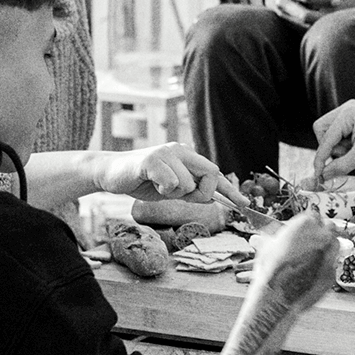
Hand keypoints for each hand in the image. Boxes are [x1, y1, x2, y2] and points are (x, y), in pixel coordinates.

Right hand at [94, 141, 228, 201]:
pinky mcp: (152, 159)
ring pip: (188, 183)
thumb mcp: (171, 188)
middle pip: (210, 173)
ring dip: (174, 193)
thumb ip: (190, 191)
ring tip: (157, 186)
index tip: (244, 204)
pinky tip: (150, 182)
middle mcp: (180, 150)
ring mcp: (166, 153)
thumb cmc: (142, 181)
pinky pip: (171, 182)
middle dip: (201, 192)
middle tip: (182, 196)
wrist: (111, 173)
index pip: (215, 173)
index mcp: (187, 156)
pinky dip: (163, 189)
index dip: (230, 190)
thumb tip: (213, 198)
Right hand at [246, 211, 338, 313]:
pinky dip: (325, 266)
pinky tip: (312, 272)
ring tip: (311, 257)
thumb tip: (265, 236)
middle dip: (321, 232)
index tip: (304, 230)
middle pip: (328, 226)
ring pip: (334, 244)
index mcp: (306, 223)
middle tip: (311, 241)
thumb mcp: (268, 246)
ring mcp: (330, 254)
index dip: (308, 223)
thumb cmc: (270, 269)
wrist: (277, 295)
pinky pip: (332, 264)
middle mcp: (322, 236)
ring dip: (326, 247)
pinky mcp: (333, 271)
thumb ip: (274, 237)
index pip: (313, 215)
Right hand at [312, 100, 354, 180]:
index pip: (325, 138)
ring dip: (339, 146)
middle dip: (329, 147)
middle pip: (322, 130)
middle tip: (344, 156)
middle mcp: (346, 110)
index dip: (320, 158)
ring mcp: (350, 113)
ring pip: (330, 133)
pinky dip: (345, 143)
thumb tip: (325, 175)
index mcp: (347, 114)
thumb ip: (342, 165)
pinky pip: (340, 133)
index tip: (319, 174)